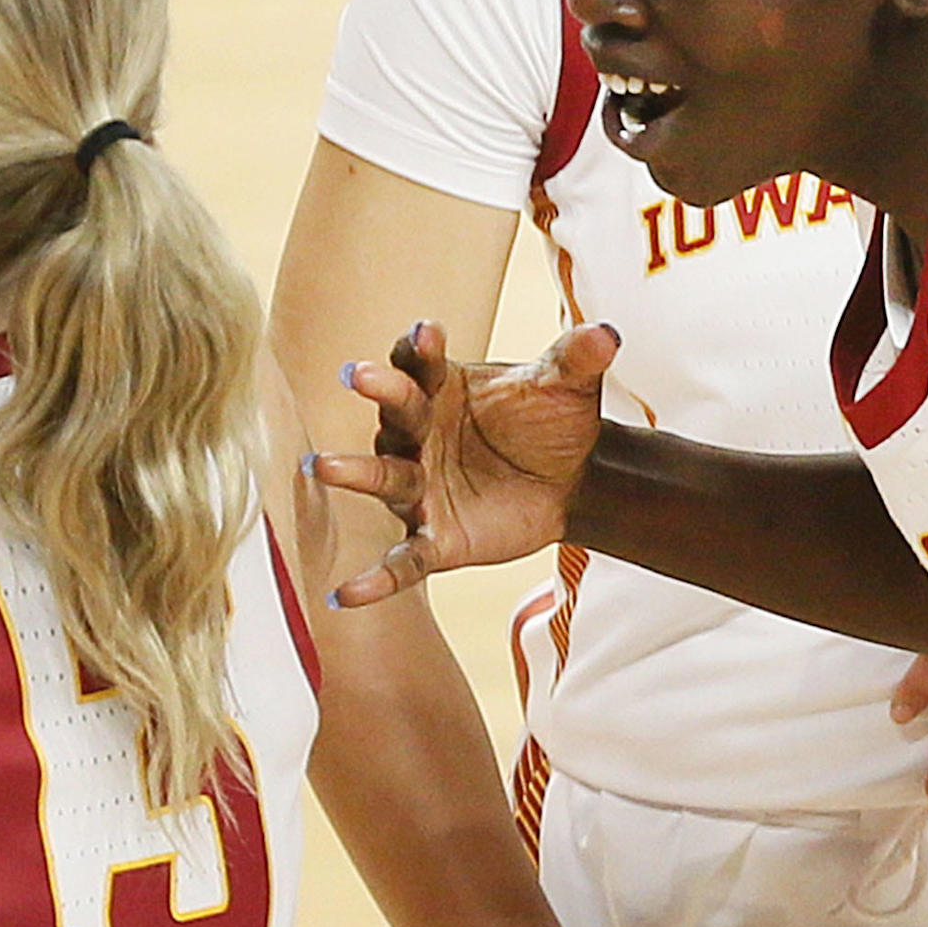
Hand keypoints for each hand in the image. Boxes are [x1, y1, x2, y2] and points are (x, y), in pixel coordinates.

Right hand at [309, 321, 616, 604]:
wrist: (573, 481)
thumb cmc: (554, 423)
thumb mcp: (569, 387)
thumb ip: (578, 360)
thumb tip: (605, 334)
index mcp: (442, 389)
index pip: (421, 364)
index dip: (420, 347)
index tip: (427, 332)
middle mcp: (418, 435)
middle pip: (396, 413)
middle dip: (380, 394)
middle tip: (358, 373)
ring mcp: (420, 488)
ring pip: (386, 479)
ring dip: (357, 473)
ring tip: (322, 466)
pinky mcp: (434, 539)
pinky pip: (402, 561)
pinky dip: (374, 579)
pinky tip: (344, 594)